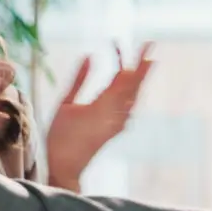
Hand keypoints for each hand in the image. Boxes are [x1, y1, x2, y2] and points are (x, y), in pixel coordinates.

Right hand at [46, 42, 153, 191]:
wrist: (68, 167)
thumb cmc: (61, 136)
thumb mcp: (66, 104)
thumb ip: (79, 79)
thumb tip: (90, 55)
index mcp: (103, 106)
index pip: (122, 76)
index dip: (127, 57)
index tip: (127, 42)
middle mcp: (117, 114)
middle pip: (135, 84)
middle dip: (143, 64)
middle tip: (150, 45)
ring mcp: (120, 122)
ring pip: (135, 95)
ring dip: (140, 76)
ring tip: (145, 59)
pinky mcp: (119, 127)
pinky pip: (131, 105)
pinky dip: (133, 90)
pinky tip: (133, 82)